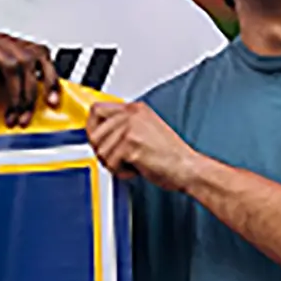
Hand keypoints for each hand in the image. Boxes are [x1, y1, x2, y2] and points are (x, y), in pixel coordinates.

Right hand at [0, 27, 57, 128]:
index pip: (37, 51)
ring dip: (13, 94)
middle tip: (23, 116)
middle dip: (29, 94)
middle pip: (26, 59)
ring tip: (7, 114)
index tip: (53, 101)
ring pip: (9, 63)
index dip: (49, 77)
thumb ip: (15, 86)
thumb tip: (42, 101)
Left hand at [85, 101, 205, 190]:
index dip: (92, 128)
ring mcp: (131, 128)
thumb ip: (123, 128)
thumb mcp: (145, 131)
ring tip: (131, 164)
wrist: (188, 168)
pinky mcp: (131, 144)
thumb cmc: (170, 155)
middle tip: (117, 159)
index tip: (96, 140)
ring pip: (101, 150)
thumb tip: (98, 134)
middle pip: (94, 132)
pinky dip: (121, 172)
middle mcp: (131, 115)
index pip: (96, 109)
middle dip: (102, 151)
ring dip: (113, 164)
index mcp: (135, 109)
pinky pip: (111, 162)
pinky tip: (136, 169)